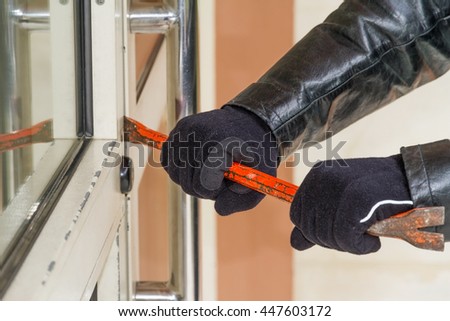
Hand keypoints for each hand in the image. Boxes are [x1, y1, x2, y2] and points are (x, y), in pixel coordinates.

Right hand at [161, 106, 277, 214]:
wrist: (250, 122)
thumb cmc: (256, 155)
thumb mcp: (259, 180)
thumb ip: (240, 200)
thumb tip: (218, 208)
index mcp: (222, 145)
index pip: (203, 185)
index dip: (215, 190)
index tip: (226, 180)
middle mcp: (200, 134)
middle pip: (188, 184)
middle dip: (204, 186)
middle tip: (221, 174)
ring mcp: (187, 130)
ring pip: (175, 175)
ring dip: (192, 178)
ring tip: (210, 167)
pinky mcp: (179, 128)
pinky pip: (168, 162)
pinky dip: (180, 168)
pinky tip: (197, 162)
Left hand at [290, 155, 412, 253]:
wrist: (408, 180)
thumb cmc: (373, 193)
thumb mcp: (338, 200)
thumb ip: (316, 219)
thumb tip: (295, 243)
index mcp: (315, 175)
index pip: (296, 215)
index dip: (314, 232)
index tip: (337, 230)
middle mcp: (323, 179)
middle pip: (311, 229)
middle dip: (332, 240)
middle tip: (356, 234)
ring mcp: (339, 189)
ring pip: (328, 237)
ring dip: (349, 244)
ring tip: (367, 233)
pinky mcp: (357, 202)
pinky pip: (348, 240)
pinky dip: (362, 247)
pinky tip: (373, 240)